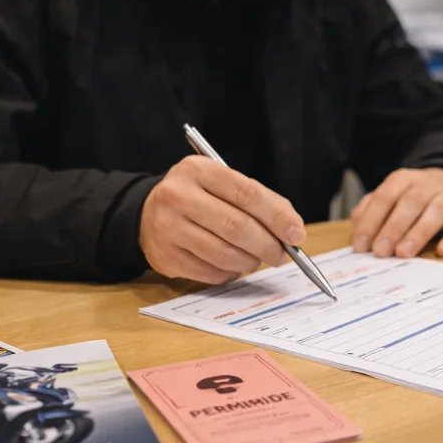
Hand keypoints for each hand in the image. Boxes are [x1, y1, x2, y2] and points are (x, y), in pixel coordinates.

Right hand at [139, 156, 305, 283]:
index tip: (296, 234)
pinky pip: (211, 272)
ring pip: (224, 254)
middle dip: (268, 245)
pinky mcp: (165, 257)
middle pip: (236, 226)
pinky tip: (232, 264)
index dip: (277, 216)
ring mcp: (168, 228)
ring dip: (250, 261)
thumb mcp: (221, 183)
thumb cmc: (197, 197)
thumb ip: (256, 200)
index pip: (247, 193)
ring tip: (256, 258)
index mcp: (198, 170)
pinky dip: (230, 272)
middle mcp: (178, 196)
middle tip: (282, 255)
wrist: (146, 213)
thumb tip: (292, 230)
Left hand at [350, 168, 442, 258]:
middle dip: (392, 228)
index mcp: (403, 179)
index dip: (371, 222)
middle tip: (381, 252)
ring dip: (418, 234)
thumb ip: (371, 210)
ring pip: (435, 212)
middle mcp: (427, 185)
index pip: (384, 198)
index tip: (361, 246)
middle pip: (409, 204)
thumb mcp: (391, 195)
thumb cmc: (415, 196)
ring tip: (404, 253)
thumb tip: (357, 231)